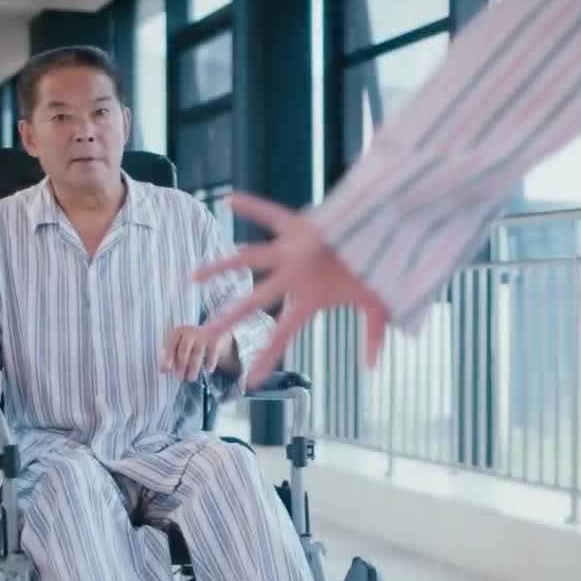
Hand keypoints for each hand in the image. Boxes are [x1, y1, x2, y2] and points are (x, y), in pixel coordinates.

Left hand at [161, 325, 229, 381]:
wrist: (212, 329)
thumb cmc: (189, 342)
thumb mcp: (179, 345)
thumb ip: (170, 357)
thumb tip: (163, 371)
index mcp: (178, 332)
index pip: (171, 344)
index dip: (168, 357)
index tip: (167, 370)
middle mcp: (189, 332)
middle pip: (184, 350)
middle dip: (181, 365)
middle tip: (179, 378)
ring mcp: (203, 335)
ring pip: (197, 353)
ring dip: (194, 368)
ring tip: (191, 378)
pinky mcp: (215, 338)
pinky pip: (212, 352)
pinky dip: (210, 362)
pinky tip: (208, 370)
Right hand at [192, 192, 389, 388]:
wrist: (386, 228)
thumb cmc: (382, 268)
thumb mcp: (380, 304)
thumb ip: (373, 336)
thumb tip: (370, 368)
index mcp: (310, 298)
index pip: (282, 335)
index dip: (265, 359)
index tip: (249, 381)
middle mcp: (293, 275)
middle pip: (252, 302)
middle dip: (225, 321)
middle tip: (202, 335)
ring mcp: (291, 248)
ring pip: (247, 259)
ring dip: (220, 268)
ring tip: (194, 277)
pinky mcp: (296, 224)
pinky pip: (268, 212)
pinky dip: (251, 205)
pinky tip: (228, 199)